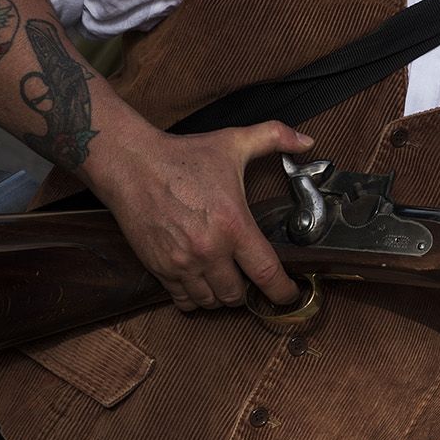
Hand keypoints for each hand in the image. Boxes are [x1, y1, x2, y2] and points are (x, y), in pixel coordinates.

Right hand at [91, 119, 312, 311]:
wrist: (132, 165)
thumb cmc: (183, 156)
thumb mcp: (233, 142)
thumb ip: (275, 137)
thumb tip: (307, 142)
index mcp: (233, 225)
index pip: (266, 273)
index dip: (283, 291)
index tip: (290, 295)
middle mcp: (209, 251)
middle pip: (237, 296)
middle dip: (248, 291)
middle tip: (249, 276)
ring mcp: (182, 264)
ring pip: (210, 302)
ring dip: (221, 295)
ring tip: (225, 278)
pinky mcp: (159, 269)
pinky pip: (182, 300)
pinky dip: (195, 298)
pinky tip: (200, 282)